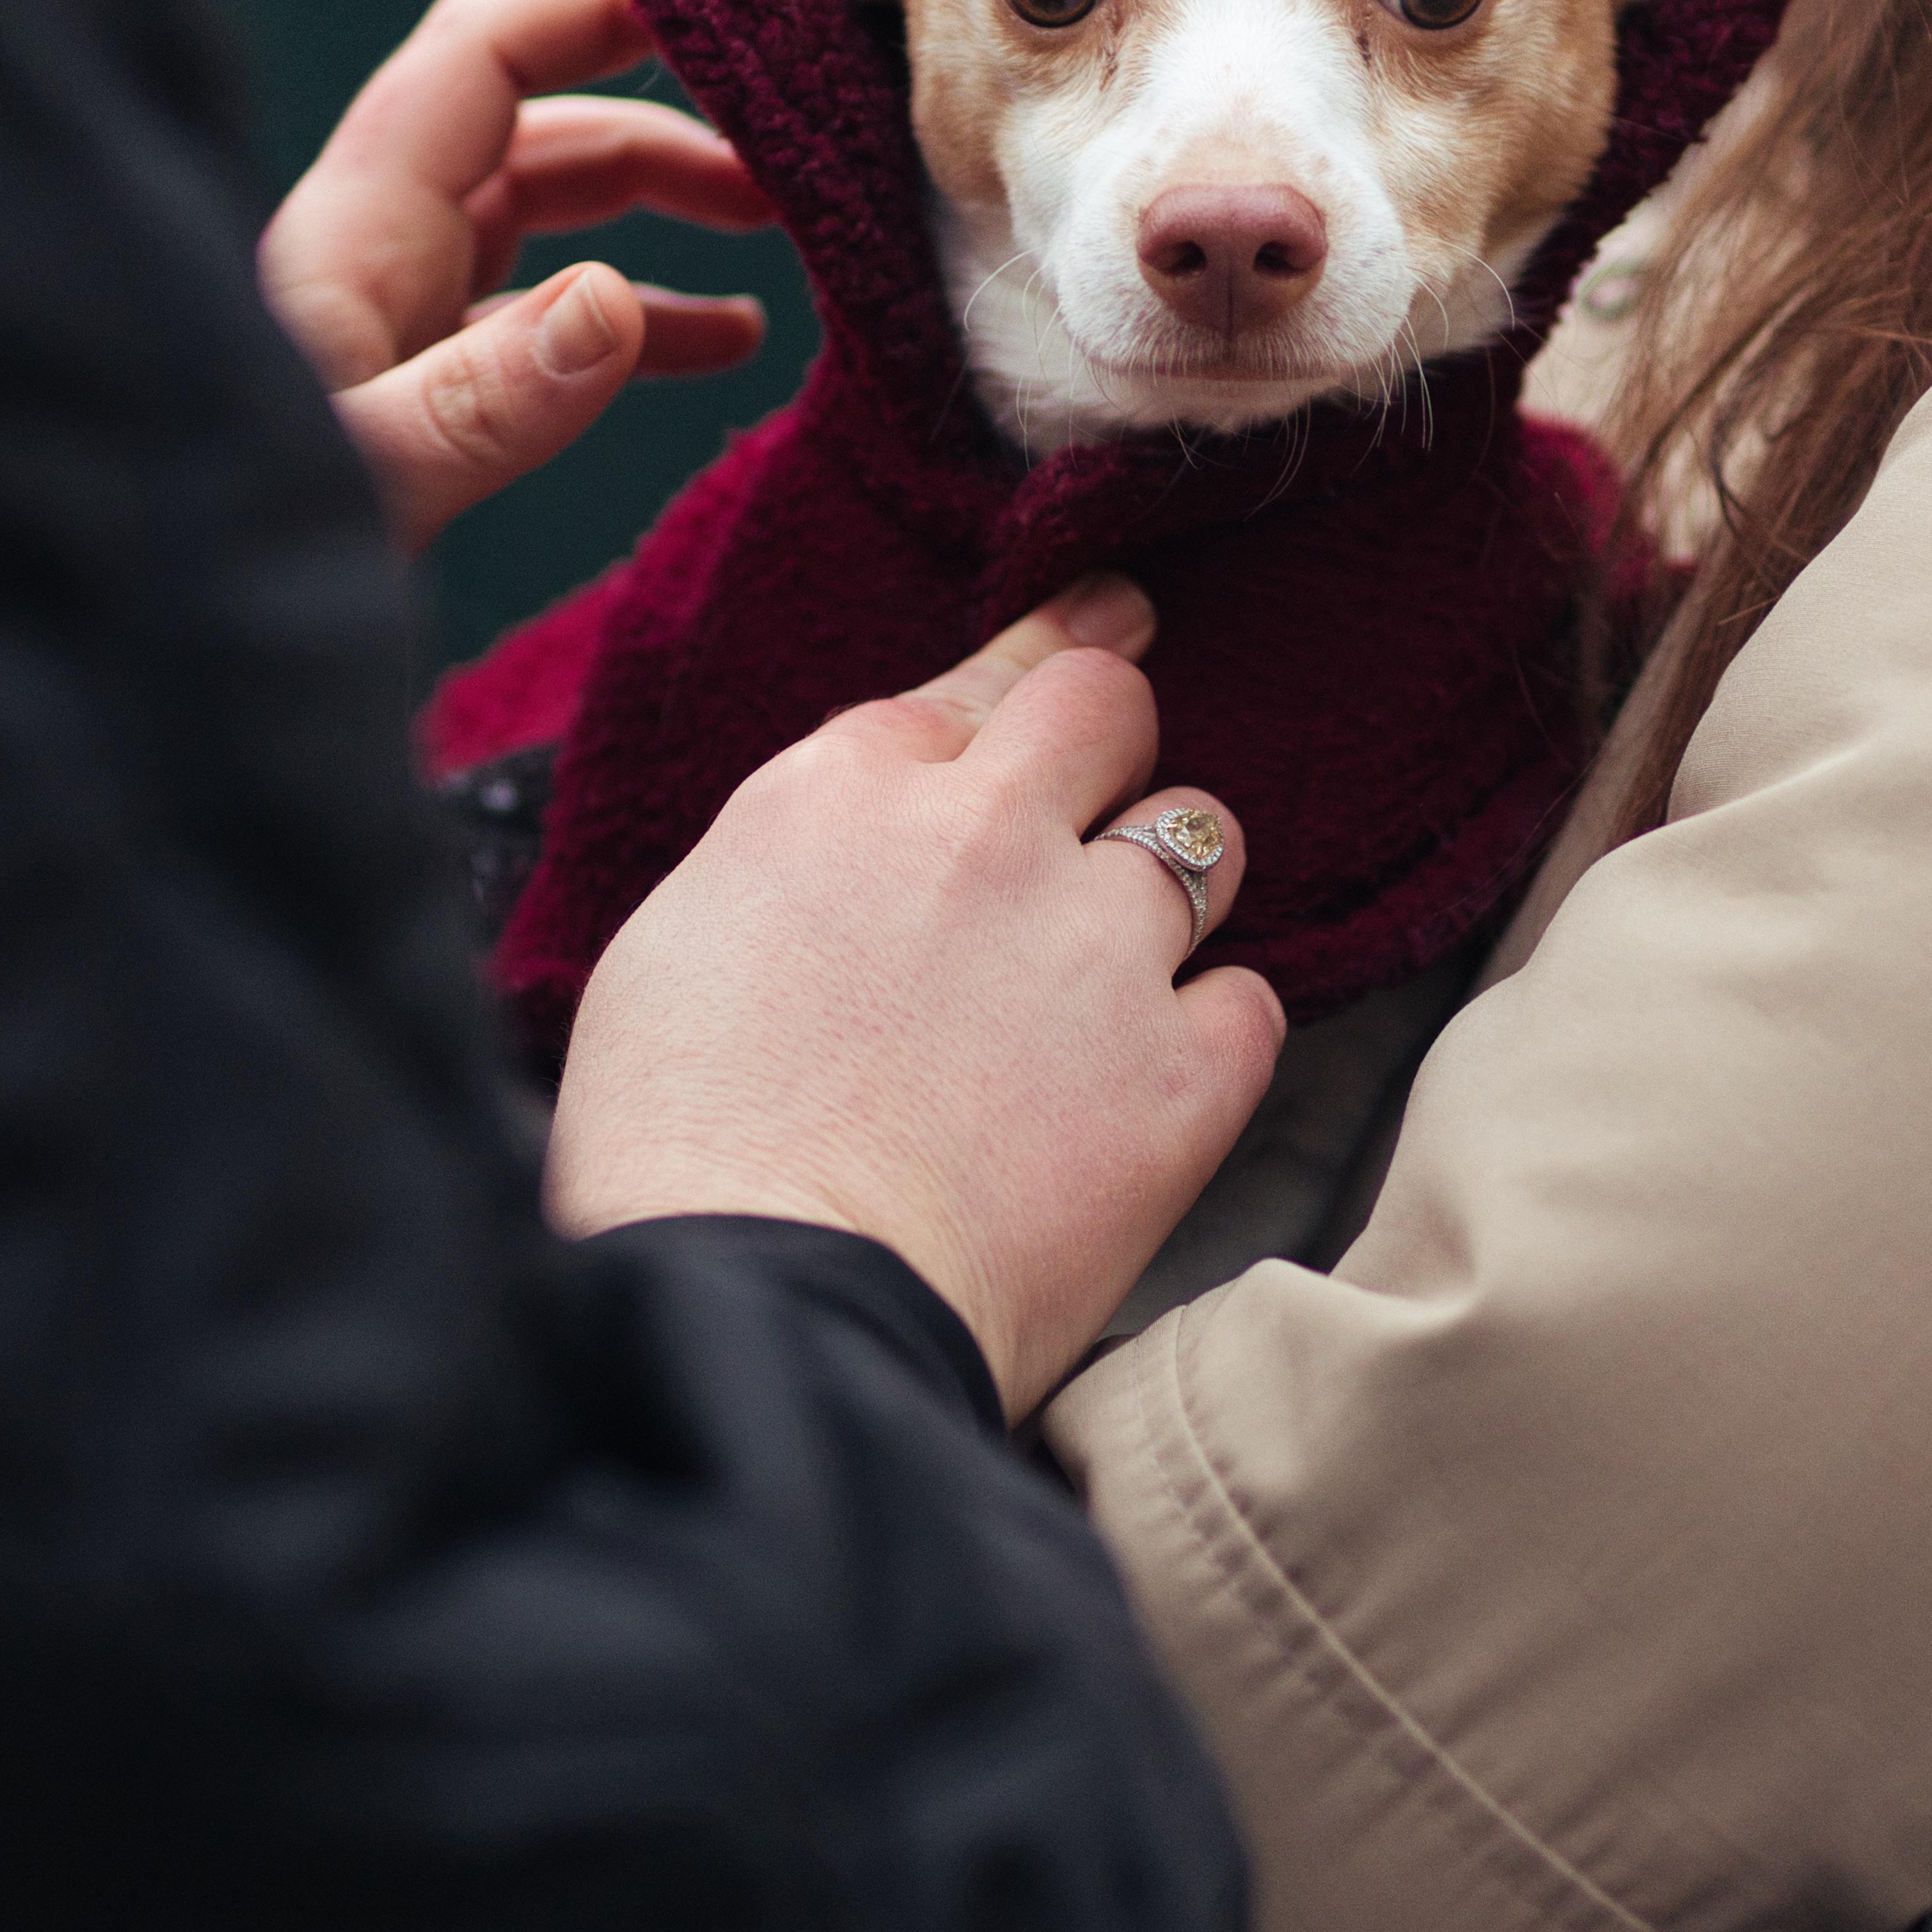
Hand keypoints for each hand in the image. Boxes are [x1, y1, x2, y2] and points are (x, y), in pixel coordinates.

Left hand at [259, 0, 774, 553]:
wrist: (160, 644)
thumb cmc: (222, 552)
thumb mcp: (362, 487)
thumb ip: (479, 403)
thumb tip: (612, 300)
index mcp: (353, 232)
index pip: (481, 56)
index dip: (592, 4)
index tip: (717, 0)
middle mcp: (376, 251)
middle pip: (535, 126)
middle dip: (662, 119)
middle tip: (784, 153)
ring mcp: (400, 318)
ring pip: (549, 217)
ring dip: (663, 207)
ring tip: (782, 226)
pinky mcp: (422, 390)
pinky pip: (546, 322)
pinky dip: (639, 316)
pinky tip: (728, 343)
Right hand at [547, 579, 1285, 1421]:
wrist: (765, 1303)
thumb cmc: (679, 1149)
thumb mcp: (685, 938)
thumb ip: (806, 852)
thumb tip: (868, 843)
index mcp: (848, 790)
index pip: (984, 682)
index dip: (1045, 662)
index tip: (1108, 627)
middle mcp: (988, 835)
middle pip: (1111, 708)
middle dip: (1114, 741)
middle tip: (1107, 797)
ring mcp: (1098, 947)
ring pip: (1204, 838)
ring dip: (1172, 890)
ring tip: (1114, 975)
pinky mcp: (1183, 1072)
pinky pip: (1251, 1002)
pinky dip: (1211, 1036)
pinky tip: (1149, 1089)